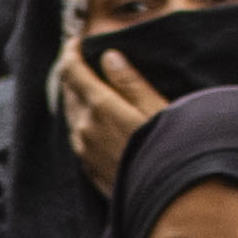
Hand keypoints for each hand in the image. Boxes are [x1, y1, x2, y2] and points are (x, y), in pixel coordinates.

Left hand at [55, 37, 171, 186]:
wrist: (169, 196)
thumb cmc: (168, 147)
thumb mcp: (154, 107)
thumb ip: (129, 81)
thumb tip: (109, 58)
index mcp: (100, 107)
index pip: (72, 72)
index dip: (70, 53)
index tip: (75, 41)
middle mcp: (85, 128)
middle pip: (68, 93)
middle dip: (73, 73)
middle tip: (82, 60)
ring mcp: (84, 150)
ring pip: (71, 116)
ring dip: (76, 98)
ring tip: (87, 86)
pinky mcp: (88, 167)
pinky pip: (77, 136)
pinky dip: (81, 120)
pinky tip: (93, 119)